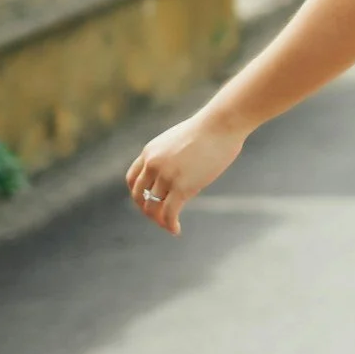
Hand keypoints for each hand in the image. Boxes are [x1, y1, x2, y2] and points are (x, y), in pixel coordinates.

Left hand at [125, 110, 248, 235]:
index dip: (137, 193)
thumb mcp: (182, 140)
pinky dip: (170, 224)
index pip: (133, 179)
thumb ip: (174, 154)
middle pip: (139, 195)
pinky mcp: (182, 187)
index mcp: (150, 152)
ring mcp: (166, 176)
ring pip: (153, 207)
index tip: (148, 200)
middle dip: (147, 209)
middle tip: (159, 217)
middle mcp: (153, 165)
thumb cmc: (211, 128)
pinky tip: (176, 230)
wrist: (222, 124)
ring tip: (168, 226)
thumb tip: (184, 164)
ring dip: (159, 220)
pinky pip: (169, 213)